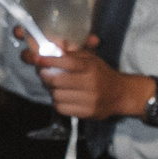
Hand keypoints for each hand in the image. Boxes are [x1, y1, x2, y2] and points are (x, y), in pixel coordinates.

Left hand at [23, 33, 147, 119]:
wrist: (120, 94)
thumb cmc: (101, 73)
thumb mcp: (90, 59)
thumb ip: (71, 53)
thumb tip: (53, 45)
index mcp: (91, 67)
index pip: (66, 63)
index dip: (49, 61)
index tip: (37, 59)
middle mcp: (91, 83)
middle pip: (57, 80)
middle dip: (45, 76)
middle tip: (43, 73)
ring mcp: (90, 99)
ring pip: (57, 95)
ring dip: (51, 90)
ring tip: (55, 86)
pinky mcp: (87, 113)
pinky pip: (61, 108)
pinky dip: (57, 102)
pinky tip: (62, 97)